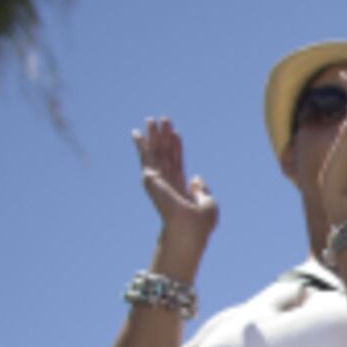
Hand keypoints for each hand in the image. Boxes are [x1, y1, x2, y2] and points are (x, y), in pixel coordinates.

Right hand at [132, 118, 215, 245]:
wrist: (188, 227)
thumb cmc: (200, 222)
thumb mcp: (208, 203)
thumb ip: (202, 190)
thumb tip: (196, 178)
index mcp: (180, 189)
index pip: (178, 163)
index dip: (177, 147)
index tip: (177, 132)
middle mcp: (167, 183)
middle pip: (165, 154)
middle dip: (164, 137)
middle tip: (163, 119)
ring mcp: (157, 181)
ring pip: (155, 153)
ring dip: (153, 136)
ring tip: (151, 119)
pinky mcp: (150, 178)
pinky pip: (146, 157)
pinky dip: (142, 145)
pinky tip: (137, 133)